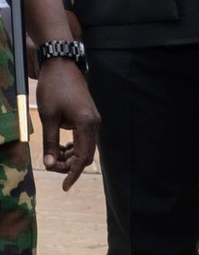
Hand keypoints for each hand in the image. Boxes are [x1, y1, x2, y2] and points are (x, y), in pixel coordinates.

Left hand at [35, 59, 98, 190]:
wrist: (62, 67)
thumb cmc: (54, 90)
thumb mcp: (48, 118)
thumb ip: (50, 143)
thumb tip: (50, 165)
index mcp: (87, 124)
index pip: (83, 157)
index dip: (73, 174)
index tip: (64, 187)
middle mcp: (94, 123)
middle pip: (86, 154)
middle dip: (70, 165)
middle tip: (51, 167)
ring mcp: (93, 119)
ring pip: (86, 147)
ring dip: (71, 156)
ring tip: (53, 157)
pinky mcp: (89, 117)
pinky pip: (84, 138)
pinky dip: (73, 147)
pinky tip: (61, 147)